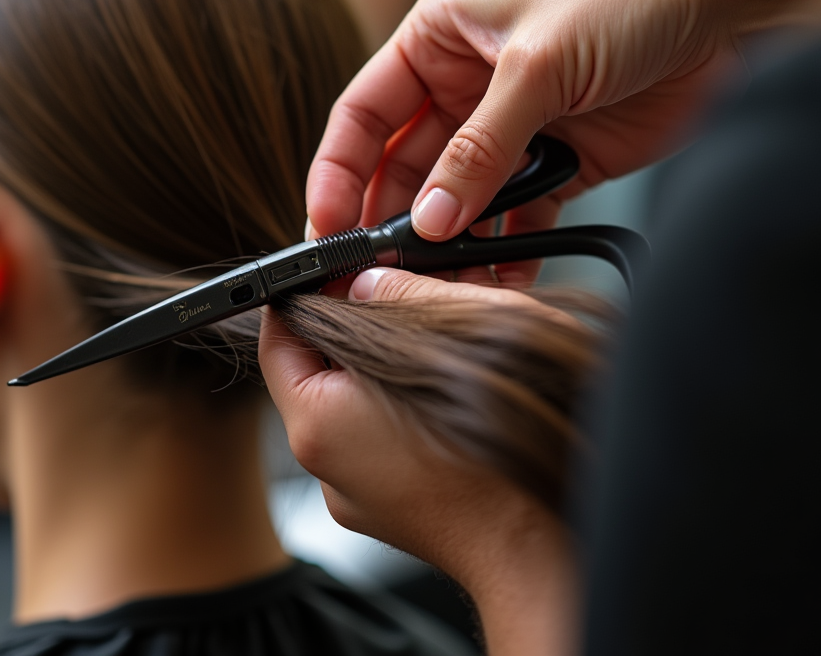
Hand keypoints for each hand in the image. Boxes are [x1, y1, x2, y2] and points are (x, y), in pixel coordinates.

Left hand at [260, 268, 577, 655]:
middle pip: (316, 374)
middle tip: (394, 298)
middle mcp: (326, 466)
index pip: (278, 339)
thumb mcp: (461, 335)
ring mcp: (356, 495)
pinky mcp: (388, 511)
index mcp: (321, 421)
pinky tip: (446, 397)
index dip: (306, 296)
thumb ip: (404, 296)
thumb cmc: (511, 452)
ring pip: (351, 409)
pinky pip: (379, 444)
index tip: (334, 271)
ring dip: (382, 373)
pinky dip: (401, 413)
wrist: (543, 549)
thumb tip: (372, 279)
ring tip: (433, 347)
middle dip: (353, 332)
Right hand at [306, 0, 820, 255]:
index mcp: (437, 40)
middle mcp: (464, 87)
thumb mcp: (536, 66)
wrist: (729, 12)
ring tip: (433, 289)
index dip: (338, 171)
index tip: (326, 226)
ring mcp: (509, 131)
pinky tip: (495, 283)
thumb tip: (427, 219)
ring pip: (456, 201)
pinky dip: (503, 253)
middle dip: (389, 221)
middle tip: (374, 274)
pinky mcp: (557, 166)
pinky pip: (514, 220)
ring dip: (445, 244)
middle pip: (404, 167)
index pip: (364, 114)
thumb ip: (479, 147)